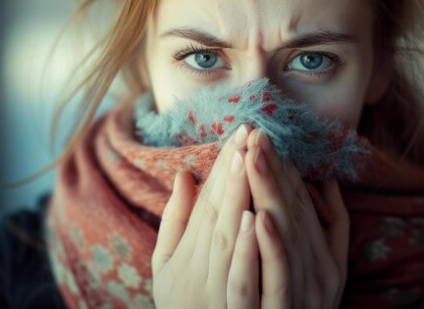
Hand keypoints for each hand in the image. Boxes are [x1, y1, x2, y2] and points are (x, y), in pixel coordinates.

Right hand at [152, 124, 261, 307]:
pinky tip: (256, 218)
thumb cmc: (184, 306)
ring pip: (228, 239)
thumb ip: (175, 221)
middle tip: (248, 131)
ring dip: (240, 198)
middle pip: (218, 215)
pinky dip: (247, 250)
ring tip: (249, 158)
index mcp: (184, 257)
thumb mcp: (167, 268)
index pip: (206, 205)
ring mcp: (216, 295)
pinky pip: (241, 281)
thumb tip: (185, 174)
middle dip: (234, 171)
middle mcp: (197, 272)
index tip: (238, 133)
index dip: (223, 169)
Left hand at [244, 128, 349, 308]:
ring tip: (254, 157)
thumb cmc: (302, 303)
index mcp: (319, 251)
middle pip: (291, 208)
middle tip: (255, 131)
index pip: (295, 201)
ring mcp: (308, 288)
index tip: (258, 133)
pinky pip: (278, 276)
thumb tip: (325, 179)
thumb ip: (329, 224)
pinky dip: (270, 246)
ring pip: (286, 234)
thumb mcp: (325, 266)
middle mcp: (319, 265)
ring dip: (269, 193)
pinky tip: (258, 217)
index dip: (278, 166)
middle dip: (272, 168)